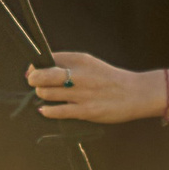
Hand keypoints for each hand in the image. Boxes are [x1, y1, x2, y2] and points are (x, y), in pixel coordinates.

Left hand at [28, 51, 152, 122]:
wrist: (136, 93)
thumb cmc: (108, 79)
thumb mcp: (89, 64)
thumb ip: (64, 64)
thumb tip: (33, 71)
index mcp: (79, 59)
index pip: (47, 58)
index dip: (36, 67)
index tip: (36, 72)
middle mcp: (79, 74)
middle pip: (41, 75)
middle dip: (33, 80)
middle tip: (37, 84)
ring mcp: (82, 93)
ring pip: (46, 93)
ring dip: (42, 95)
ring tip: (49, 96)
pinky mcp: (86, 111)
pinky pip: (57, 111)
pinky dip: (47, 111)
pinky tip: (46, 110)